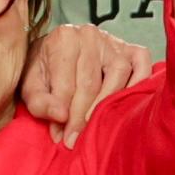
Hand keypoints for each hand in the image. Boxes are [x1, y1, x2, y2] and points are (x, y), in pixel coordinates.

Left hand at [19, 22, 144, 143]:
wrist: (56, 52)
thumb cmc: (44, 72)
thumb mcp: (31, 87)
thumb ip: (40, 103)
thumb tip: (61, 116)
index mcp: (63, 38)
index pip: (67, 85)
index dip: (65, 117)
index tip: (64, 139)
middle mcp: (89, 34)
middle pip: (91, 83)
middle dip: (83, 116)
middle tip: (77, 140)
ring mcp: (113, 41)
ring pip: (118, 75)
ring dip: (109, 105)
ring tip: (99, 127)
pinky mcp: (132, 49)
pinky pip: (143, 65)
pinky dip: (140, 84)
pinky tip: (128, 104)